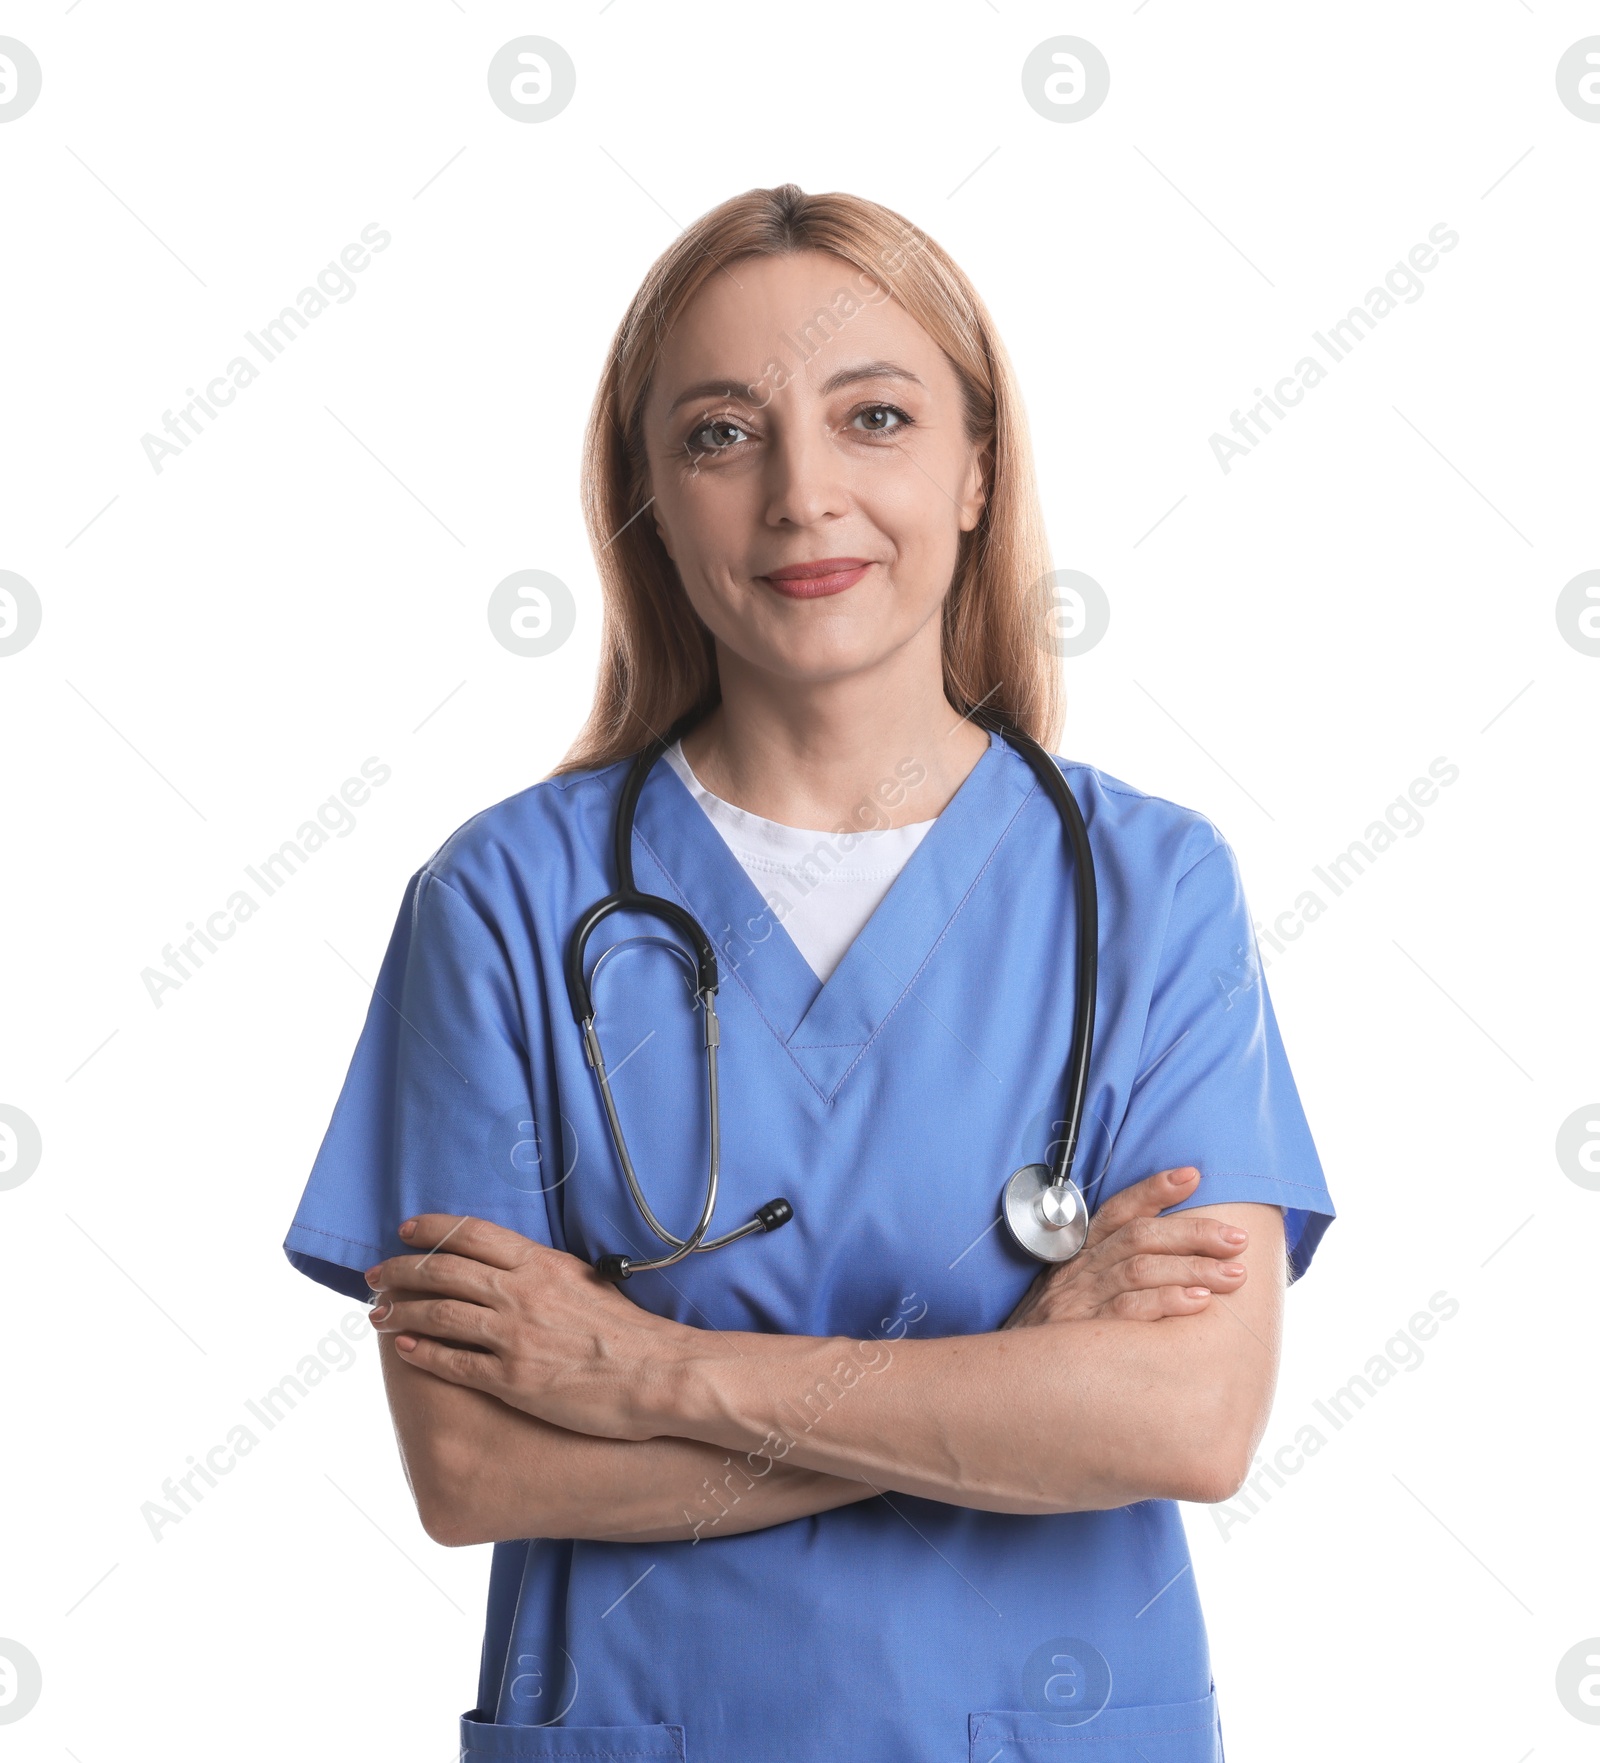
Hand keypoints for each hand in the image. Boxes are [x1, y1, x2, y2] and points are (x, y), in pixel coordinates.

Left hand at [365, 1215, 686, 1440]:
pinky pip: (453, 1363)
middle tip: (376, 1274)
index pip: (472, 1234)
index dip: (432, 1229)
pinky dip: (422, 1353)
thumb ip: (547, 1274)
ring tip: (378, 1313)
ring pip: (439, 1315)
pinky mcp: (511, 1379)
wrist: (657, 1375)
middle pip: (444, 1271)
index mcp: (541, 1264)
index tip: (406, 1231)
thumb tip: (522, 1268)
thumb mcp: (588, 1282)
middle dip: (402, 1270)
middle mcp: (520, 1294)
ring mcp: (513, 1336)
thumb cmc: (631, 1332)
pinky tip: (403, 1349)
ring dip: (402, 1311)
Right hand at [1002, 1166, 1247, 1328]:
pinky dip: (1166, 1300)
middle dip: (1194, 1233)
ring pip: (1140, 1268)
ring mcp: (1079, 1302)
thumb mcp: (1072, 1297)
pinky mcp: (1082, 1334)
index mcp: (1079, 1256)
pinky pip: (1129, 1310)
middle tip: (1237, 1240)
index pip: (1117, 1211)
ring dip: (1192, 1267)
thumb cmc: (1049, 1340)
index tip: (1192, 1176)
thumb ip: (1109, 1274)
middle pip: (1139, 1236)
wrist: (1009, 1385)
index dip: (1154, 1190)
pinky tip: (1197, 1301)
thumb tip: (1174, 1262)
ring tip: (1233, 1275)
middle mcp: (1079, 1272)